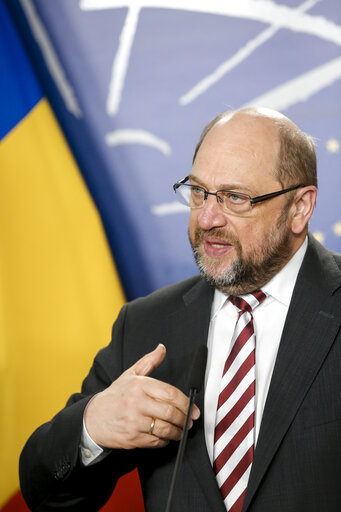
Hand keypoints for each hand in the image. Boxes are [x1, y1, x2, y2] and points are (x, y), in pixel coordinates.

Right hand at [84, 344, 199, 448]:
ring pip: (165, 429)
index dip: (185, 402)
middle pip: (170, 412)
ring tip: (180, 430)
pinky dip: (164, 441)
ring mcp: (134, 422)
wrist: (92, 418)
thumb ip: (148, 361)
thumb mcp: (130, 375)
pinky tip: (166, 437)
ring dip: (177, 431)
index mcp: (139, 385)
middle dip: (184, 418)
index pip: (170, 393)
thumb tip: (162, 348)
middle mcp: (137, 403)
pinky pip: (156, 442)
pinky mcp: (132, 438)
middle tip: (190, 420)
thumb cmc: (115, 396)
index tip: (192, 408)